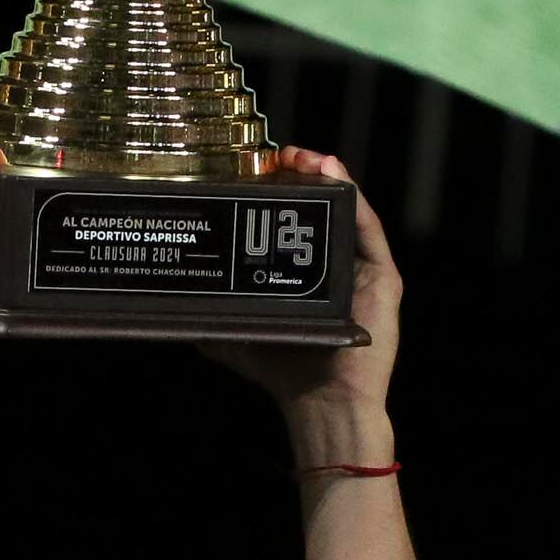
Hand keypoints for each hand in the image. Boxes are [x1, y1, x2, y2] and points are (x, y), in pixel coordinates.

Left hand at [206, 150, 402, 435]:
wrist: (322, 405)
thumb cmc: (284, 373)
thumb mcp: (237, 337)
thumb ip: (213, 319)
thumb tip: (176, 307)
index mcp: (306, 269)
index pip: (293, 216)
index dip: (276, 187)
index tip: (253, 168)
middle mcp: (335, 262)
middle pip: (319, 203)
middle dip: (297, 172)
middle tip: (272, 155)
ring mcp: (361, 266)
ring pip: (346, 206)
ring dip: (325, 173)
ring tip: (299, 154)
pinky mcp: (382, 276)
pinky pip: (369, 227)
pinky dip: (352, 195)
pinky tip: (332, 171)